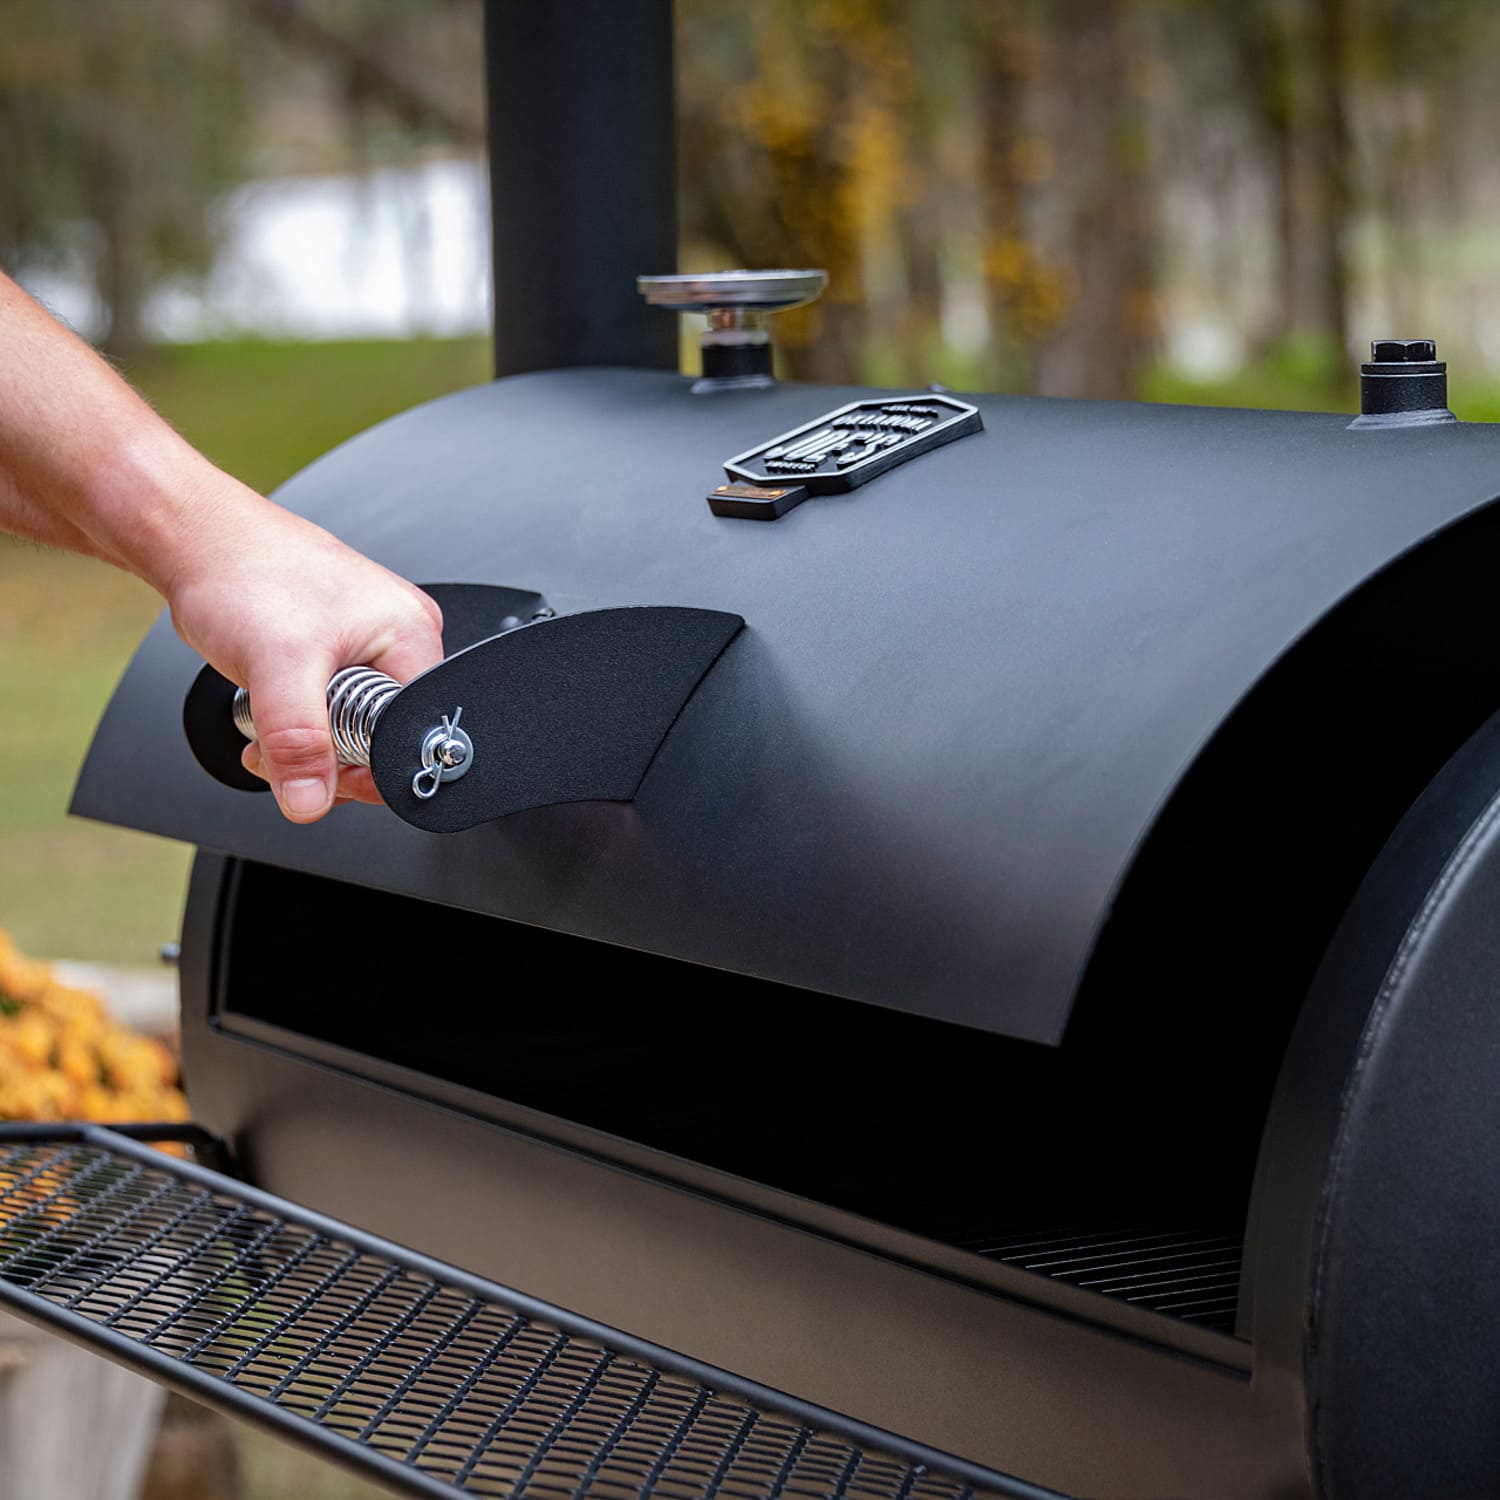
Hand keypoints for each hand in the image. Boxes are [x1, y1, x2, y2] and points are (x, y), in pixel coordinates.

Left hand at [164, 481, 443, 821]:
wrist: (196, 538)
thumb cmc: (242, 573)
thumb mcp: (275, 666)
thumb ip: (298, 741)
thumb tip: (311, 800)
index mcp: (413, 634)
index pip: (414, 732)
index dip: (369, 766)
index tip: (322, 776)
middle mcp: (402, 636)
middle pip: (385, 735)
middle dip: (329, 756)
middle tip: (281, 750)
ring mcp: (371, 641)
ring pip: (353, 725)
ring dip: (307, 740)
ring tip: (269, 723)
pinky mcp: (340, 645)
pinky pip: (332, 704)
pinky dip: (298, 719)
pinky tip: (272, 706)